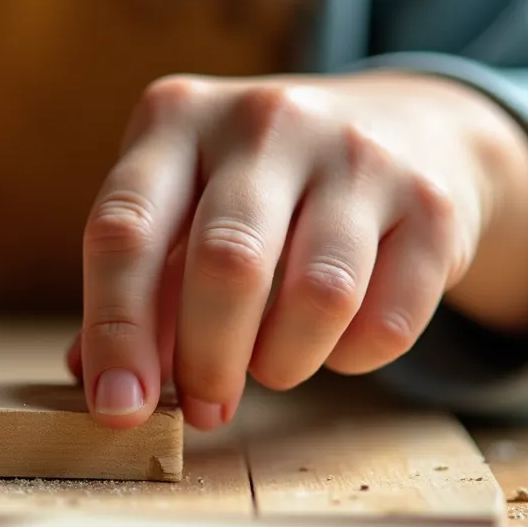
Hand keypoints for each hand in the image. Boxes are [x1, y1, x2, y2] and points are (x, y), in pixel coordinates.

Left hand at [69, 71, 527, 429]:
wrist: (406, 128)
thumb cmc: (258, 191)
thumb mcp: (181, 209)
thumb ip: (138, 289)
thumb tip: (93, 378)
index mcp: (176, 119)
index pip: (124, 230)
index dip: (115, 329)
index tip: (118, 407)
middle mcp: (264, 119)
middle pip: (227, 265)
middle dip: (207, 361)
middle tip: (205, 407)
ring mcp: (358, 151)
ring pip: (317, 296)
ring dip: (282, 364)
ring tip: (272, 367)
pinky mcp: (434, 202)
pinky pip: (387, 321)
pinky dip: (350, 358)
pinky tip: (334, 343)